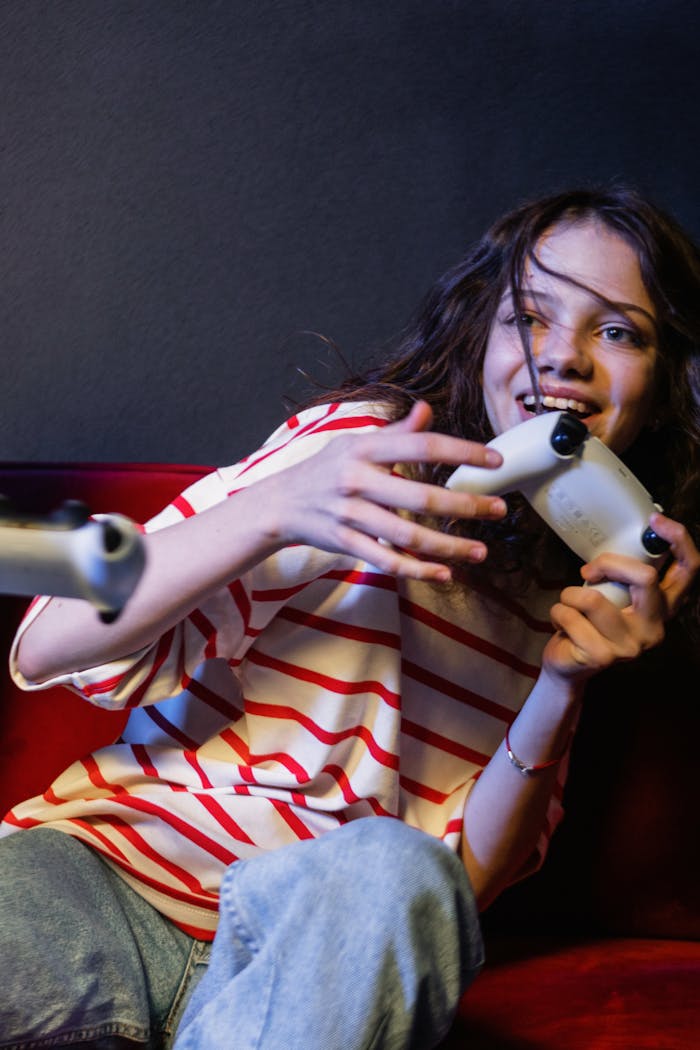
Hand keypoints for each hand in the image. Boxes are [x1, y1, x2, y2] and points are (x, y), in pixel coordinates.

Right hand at [260, 400, 506, 580]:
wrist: (279, 503)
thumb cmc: (326, 469)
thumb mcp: (356, 442)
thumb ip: (396, 431)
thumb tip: (427, 409)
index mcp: (365, 447)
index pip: (422, 445)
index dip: (463, 452)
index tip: (495, 462)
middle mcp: (357, 478)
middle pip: (421, 496)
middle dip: (466, 506)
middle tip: (499, 510)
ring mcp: (350, 513)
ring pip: (408, 536)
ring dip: (449, 547)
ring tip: (480, 552)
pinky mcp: (345, 542)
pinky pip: (387, 561)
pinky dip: (417, 570)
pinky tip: (444, 573)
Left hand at [542, 511, 699, 680]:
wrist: (568, 666)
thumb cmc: (589, 623)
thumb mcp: (612, 595)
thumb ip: (622, 576)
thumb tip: (613, 544)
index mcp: (662, 608)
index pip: (689, 570)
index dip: (679, 540)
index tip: (655, 521)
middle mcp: (654, 628)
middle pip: (645, 578)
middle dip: (608, 564)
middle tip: (587, 572)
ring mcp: (631, 645)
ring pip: (593, 598)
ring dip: (569, 595)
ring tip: (569, 606)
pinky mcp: (603, 656)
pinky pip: (570, 615)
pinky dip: (557, 613)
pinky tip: (562, 626)